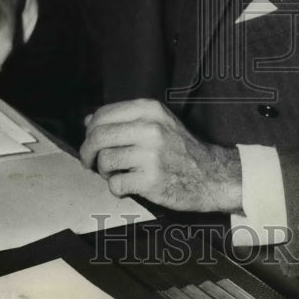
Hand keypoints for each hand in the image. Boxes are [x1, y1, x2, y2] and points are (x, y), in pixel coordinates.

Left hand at [80, 99, 242, 212]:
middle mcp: (150, 128)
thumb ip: (124, 119)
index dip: (90, 131)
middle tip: (90, 162)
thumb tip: (88, 121)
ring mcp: (151, 155)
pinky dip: (116, 188)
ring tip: (116, 173)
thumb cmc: (180, 149)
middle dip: (88, 153)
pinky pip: (115, 184)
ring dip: (104, 172)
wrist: (210, 175)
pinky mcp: (151, 180)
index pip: (103, 114)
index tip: (91, 142)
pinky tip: (127, 185)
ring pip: (104, 161)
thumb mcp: (158, 122)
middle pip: (98, 137)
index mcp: (150, 110)